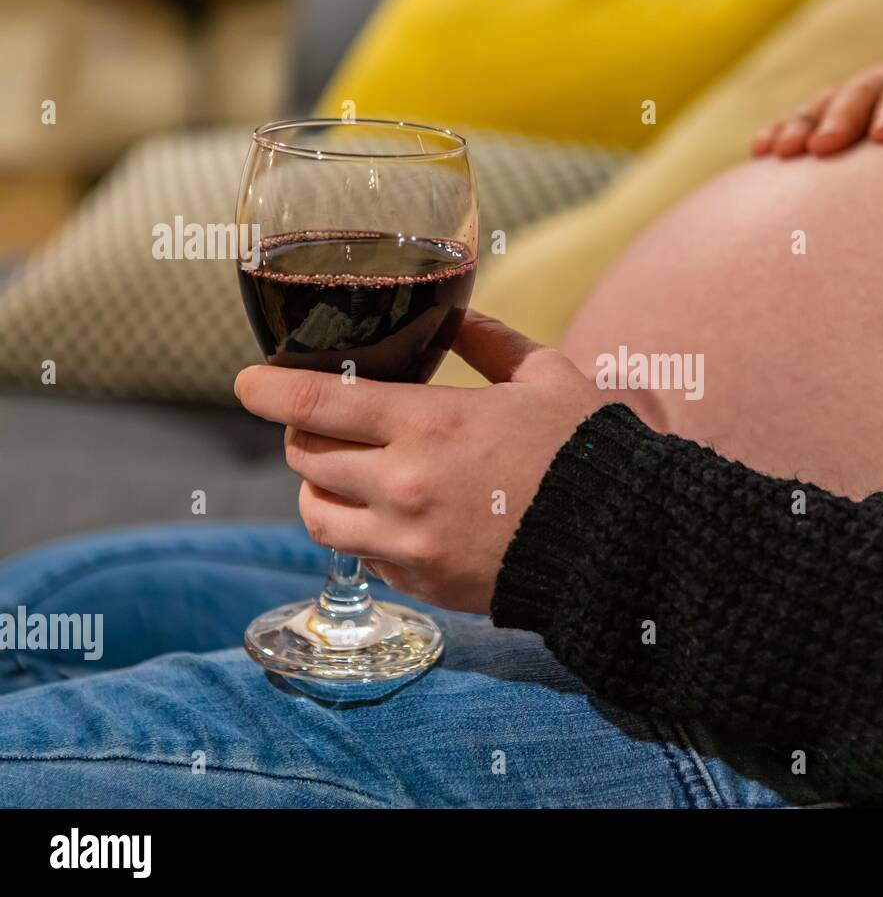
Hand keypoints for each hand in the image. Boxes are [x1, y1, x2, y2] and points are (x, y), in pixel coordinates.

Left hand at [233, 311, 609, 613]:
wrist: (622, 541)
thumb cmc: (586, 449)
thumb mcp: (545, 376)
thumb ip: (488, 341)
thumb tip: (451, 316)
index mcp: (430, 423)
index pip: (315, 403)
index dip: (267, 388)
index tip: (246, 382)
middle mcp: (405, 485)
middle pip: (306, 459)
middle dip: (302, 436)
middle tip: (322, 424)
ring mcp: (410, 541)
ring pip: (319, 517)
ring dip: (320, 490)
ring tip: (344, 475)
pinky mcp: (424, 580)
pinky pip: (362, 556)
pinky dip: (363, 533)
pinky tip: (394, 516)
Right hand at [751, 57, 882, 157]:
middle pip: (866, 89)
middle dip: (842, 115)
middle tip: (823, 148)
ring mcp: (863, 102)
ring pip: (827, 102)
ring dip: (801, 124)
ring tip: (781, 152)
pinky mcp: (837, 123)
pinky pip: (803, 123)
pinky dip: (781, 133)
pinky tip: (762, 152)